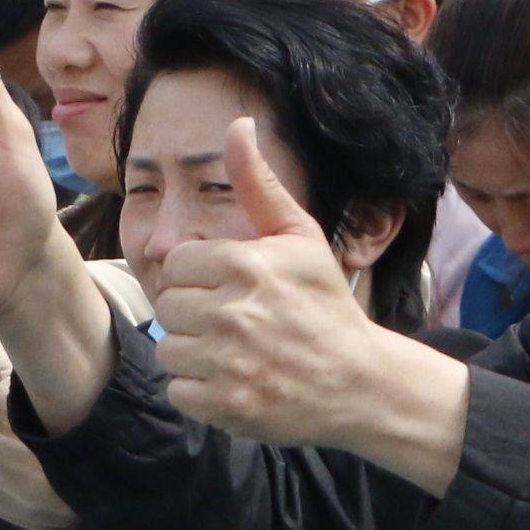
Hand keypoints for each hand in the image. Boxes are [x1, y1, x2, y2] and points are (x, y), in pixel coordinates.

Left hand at [150, 118, 438, 462]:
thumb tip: (238, 123)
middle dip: (194, 313)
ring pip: (169, 349)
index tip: (229, 288)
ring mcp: (229, 362)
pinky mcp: (228, 406)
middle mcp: (233, 312)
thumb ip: (259, 184)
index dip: (198, 276)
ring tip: (233, 352)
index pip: (175, 263)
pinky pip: (178, 390)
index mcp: (245, 265)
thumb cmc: (324, 303)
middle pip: (167, 306)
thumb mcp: (299, 237)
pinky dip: (199, 391)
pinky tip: (232, 381)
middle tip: (234, 323)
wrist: (361, 381)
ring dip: (194, 354)